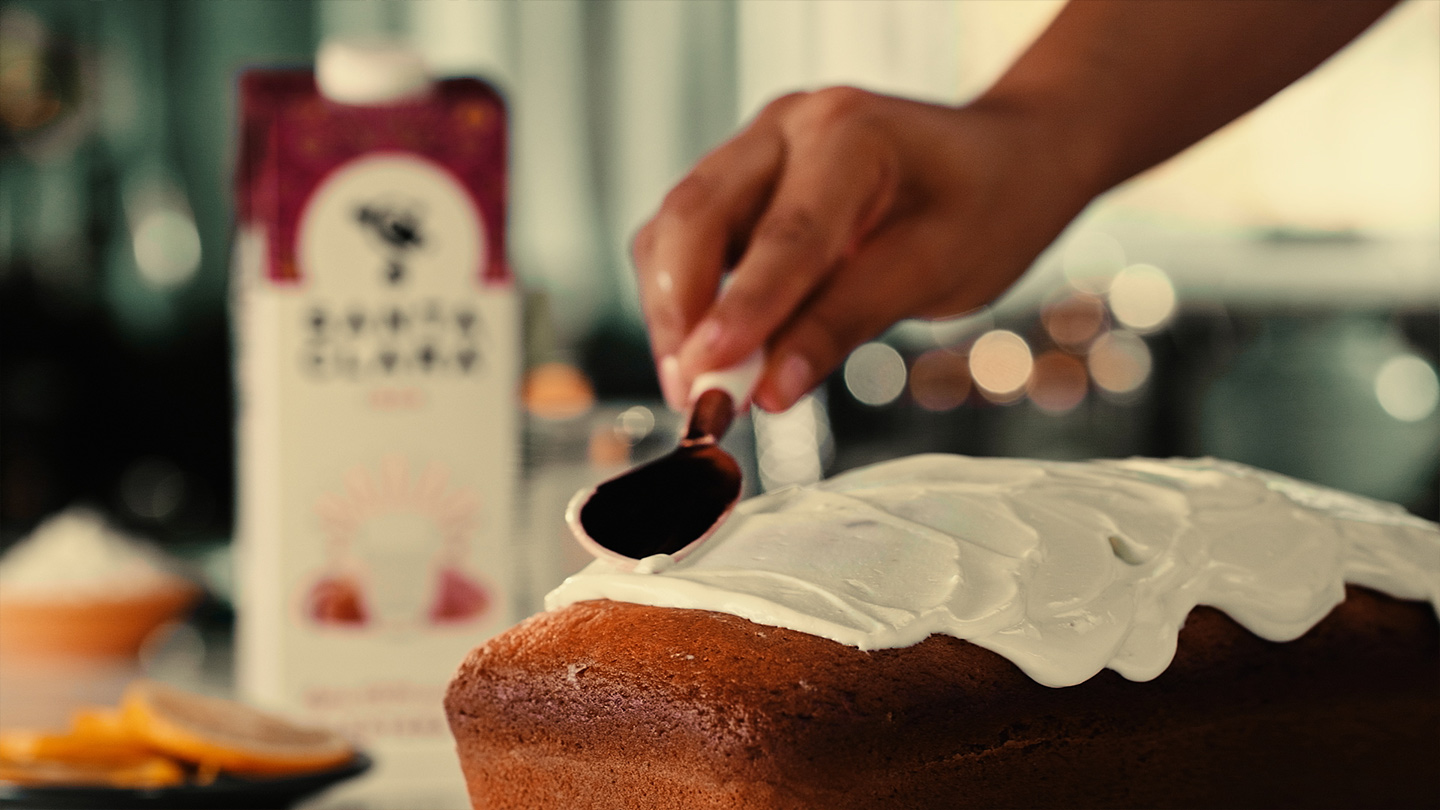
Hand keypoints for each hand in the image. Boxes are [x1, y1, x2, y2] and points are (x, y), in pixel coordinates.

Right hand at [632, 87, 1093, 412]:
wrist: (1004, 161)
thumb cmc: (987, 206)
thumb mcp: (935, 271)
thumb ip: (843, 323)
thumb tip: (768, 388)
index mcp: (850, 134)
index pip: (784, 234)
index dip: (742, 310)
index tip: (709, 376)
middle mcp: (788, 127)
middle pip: (694, 214)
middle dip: (680, 311)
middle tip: (690, 393)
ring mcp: (758, 147)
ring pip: (675, 226)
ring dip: (672, 308)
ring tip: (693, 383)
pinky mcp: (742, 179)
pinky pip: (686, 235)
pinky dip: (685, 295)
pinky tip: (706, 348)